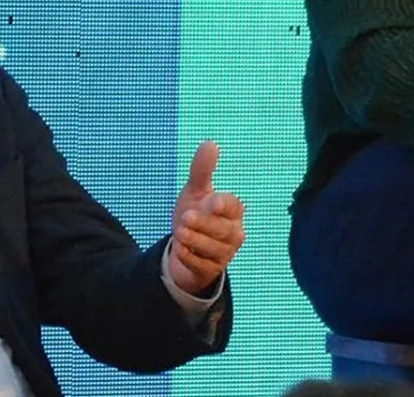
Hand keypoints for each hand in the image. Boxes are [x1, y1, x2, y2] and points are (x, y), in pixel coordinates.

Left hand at [168, 141, 244, 295]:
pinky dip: (190, 257)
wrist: (185, 247)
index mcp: (232, 212)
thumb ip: (202, 170)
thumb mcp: (195, 191)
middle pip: (222, 230)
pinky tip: (180, 250)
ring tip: (180, 232)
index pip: (233, 207)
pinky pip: (202, 266)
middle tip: (185, 217)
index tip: (212, 201)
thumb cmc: (196, 214)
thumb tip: (210, 143)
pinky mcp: (210, 270)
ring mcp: (223, 254)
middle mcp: (232, 233)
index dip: (224, 205)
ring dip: (196, 240)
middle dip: (204, 223)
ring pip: (213, 249)